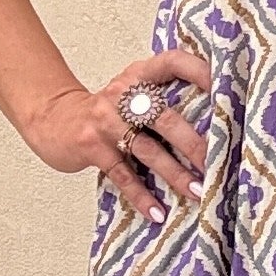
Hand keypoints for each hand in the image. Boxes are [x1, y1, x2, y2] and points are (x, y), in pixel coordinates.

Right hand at [25, 46, 212, 223]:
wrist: (51, 118)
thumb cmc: (105, 111)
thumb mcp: (129, 93)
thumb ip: (160, 98)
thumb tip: (213, 124)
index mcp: (138, 75)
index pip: (172, 62)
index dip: (198, 71)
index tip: (224, 88)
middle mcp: (122, 94)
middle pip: (165, 118)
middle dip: (193, 144)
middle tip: (216, 164)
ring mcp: (106, 121)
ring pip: (147, 150)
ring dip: (174, 174)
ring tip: (196, 191)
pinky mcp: (92, 147)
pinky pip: (122, 174)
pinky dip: (141, 195)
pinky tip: (157, 213)